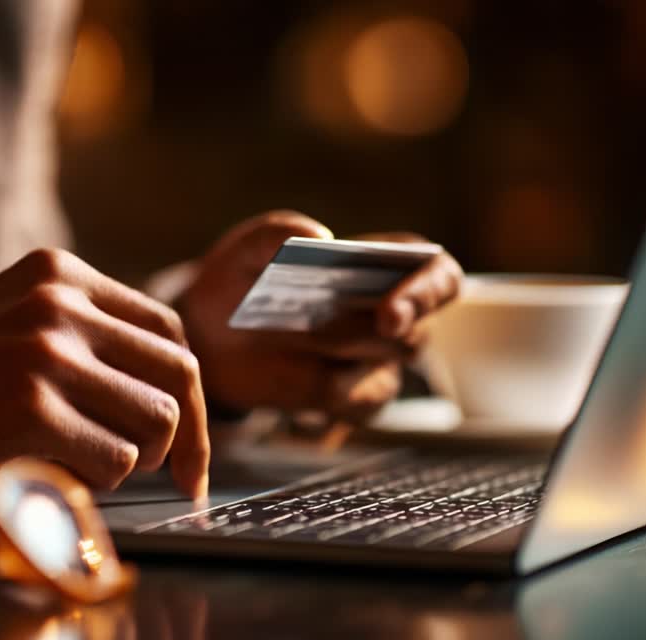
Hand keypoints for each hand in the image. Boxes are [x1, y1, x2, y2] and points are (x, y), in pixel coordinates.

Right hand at [0, 248, 209, 496]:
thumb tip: (169, 383)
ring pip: (157, 419)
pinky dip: (103, 479)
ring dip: (139, 458)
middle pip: (179, 372)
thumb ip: (86, 328)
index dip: (189, 387)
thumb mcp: (17, 313)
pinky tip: (62, 471)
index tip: (191, 431)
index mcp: (62, 274)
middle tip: (183, 476)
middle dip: (192, 435)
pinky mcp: (33, 410)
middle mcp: (61, 305)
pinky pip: (118, 459)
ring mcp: (48, 355)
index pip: (167, 329)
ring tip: (95, 464)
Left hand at [179, 210, 462, 420]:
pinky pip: (357, 403)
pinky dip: (330, 392)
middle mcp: (391, 317)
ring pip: (384, 367)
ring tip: (298, 332)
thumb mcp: (248, 246)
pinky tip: (293, 375)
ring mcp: (372, 361)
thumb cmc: (243, 278)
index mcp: (384, 266)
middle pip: (415, 331)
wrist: (208, 333)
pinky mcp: (348, 397)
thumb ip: (279, 231)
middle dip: (392, 325)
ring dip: (345, 350)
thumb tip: (321, 236)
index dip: (428, 290)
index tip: (393, 305)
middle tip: (369, 320)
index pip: (437, 276)